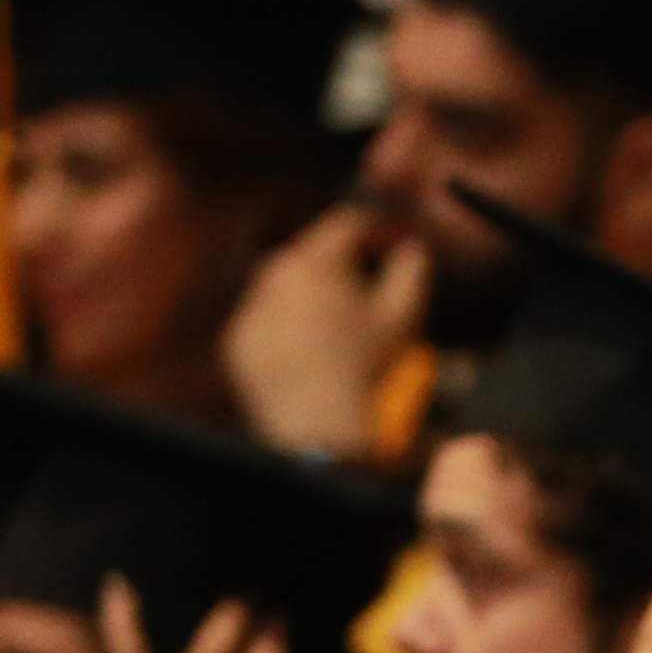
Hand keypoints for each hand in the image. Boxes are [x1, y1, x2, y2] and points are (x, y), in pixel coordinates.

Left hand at [219, 204, 428, 460]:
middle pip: (312, 254)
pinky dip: (290, 328)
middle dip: (343, 265)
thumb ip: (411, 270)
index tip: (393, 243)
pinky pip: (267, 322)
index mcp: (315, 260)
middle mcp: (273, 274)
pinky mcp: (239, 341)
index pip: (346, 223)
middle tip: (370, 289)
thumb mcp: (403, 317)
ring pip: (287, 287)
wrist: (320, 428)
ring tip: (343, 328)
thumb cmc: (367, 370)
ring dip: (314, 296)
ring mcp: (251, 308)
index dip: (376, 230)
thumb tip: (412, 249)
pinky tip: (315, 353)